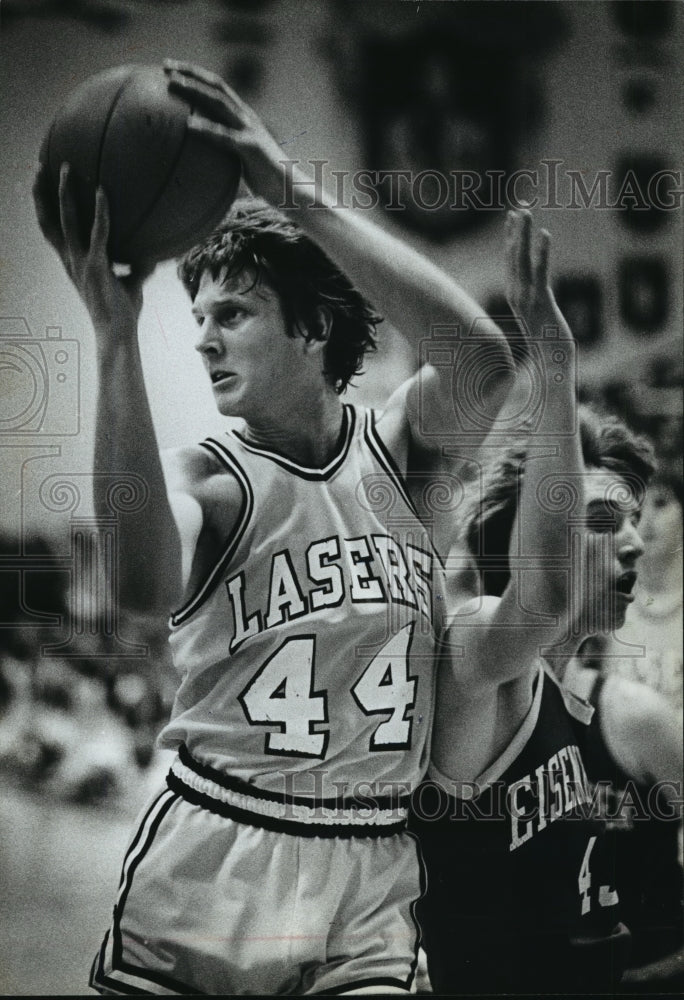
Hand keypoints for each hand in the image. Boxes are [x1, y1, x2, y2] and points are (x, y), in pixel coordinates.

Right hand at [32, 162, 153, 339]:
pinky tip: (103, 191)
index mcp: (72, 263)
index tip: (41, 185)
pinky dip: (100, 211)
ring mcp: (81, 264)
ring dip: (63, 193)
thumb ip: (136, 267)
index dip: (42, 207)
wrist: (117, 334)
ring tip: (65, 167)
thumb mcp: (130, 284)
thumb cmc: (122, 313)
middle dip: (41, 192)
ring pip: (65, 221)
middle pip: (48, 220)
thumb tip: (152, 254)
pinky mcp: (96, 267)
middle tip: (41, 165)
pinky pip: (98, 233)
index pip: (50, 231)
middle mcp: (70, 261)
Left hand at [164, 59, 290, 205]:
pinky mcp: (250, 147)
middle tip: (165, 66)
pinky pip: (224, 135)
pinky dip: (206, 128)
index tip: (171, 70)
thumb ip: (224, 153)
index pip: (217, 88)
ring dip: (195, 90)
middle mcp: (246, 117)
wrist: (291, 189)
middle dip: (190, 72)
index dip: (196, 75)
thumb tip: (198, 161)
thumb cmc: (265, 180)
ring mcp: (249, 130)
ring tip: (172, 85)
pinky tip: (188, 125)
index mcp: (243, 117)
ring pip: (219, 102)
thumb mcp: (240, 162)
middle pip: (216, 86)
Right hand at [505, 208, 571, 340]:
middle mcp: (517, 295)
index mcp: (515, 297)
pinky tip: (544, 235)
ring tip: (525, 213)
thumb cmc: (547, 346)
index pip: (511, 262)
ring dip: (522, 236)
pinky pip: (540, 272)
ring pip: (522, 261)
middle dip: (515, 231)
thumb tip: (532, 299)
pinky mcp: (541, 302)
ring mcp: (527, 299)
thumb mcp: (537, 321)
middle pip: (513, 257)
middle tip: (518, 207)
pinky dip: (541, 253)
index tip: (512, 218)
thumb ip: (532, 306)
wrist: (551, 364)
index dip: (511, 239)